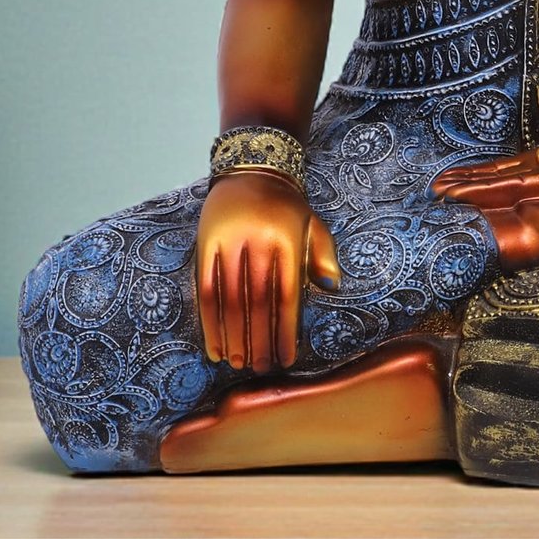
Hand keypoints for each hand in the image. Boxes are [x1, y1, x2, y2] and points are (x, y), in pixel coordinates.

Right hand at [195, 171, 340, 372]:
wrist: (252, 170)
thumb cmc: (287, 208)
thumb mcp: (312, 224)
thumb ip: (324, 255)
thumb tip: (332, 287)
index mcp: (288, 239)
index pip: (287, 295)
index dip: (286, 330)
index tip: (286, 358)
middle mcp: (258, 240)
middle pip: (258, 302)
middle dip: (260, 340)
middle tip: (261, 368)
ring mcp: (230, 241)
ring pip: (230, 300)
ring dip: (234, 337)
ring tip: (239, 362)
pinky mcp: (207, 243)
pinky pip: (206, 289)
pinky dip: (210, 322)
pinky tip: (216, 345)